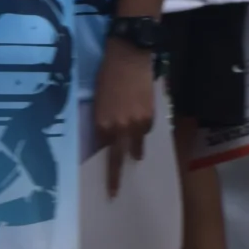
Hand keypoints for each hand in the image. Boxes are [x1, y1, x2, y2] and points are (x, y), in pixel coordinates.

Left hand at [92, 40, 157, 196]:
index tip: (108, 189)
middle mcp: (119, 127)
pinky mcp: (151, 113)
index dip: (107, 172)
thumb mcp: (97, 102)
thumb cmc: (107, 77)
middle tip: (116, 191)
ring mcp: (137, 121)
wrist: (128, 56)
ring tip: (135, 155)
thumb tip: (105, 138)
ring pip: (137, 144)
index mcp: (101, 124)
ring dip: (135, 149)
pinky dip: (143, 130)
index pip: (103, 155)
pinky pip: (147, 130)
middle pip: (119, 158)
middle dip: (117, 176)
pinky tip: (141, 124)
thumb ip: (101, 122)